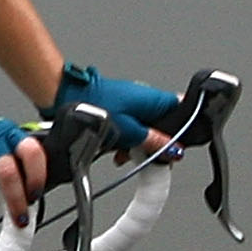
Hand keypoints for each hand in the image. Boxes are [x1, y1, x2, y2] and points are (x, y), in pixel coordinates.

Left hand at [41, 62, 180, 159]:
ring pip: (145, 126)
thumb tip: (173, 150)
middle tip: (145, 154)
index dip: (180, 134)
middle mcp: (148, 96)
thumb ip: (155, 142)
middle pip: (163, 124)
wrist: (68, 96)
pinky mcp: (120, 104)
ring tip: (124, 154)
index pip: (183, 114)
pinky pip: (130, 123)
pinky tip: (116, 148)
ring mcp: (133, 100)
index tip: (174, 149)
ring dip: (137, 142)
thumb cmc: (96, 106)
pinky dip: (126, 137)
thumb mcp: (131, 133)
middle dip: (154, 142)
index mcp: (157, 99)